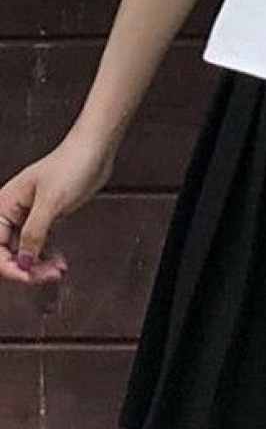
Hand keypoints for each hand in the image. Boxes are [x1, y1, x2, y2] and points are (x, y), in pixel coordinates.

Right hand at [0, 128, 116, 285]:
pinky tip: (59, 261)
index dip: (10, 266)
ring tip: (57, 270)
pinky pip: (40, 244)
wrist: (94, 152)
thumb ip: (35, 232)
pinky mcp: (48, 217)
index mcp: (4, 205)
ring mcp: (30, 216)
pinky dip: (48, 255)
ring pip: (26, 250)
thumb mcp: (51, 201)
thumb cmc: (72, 165)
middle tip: (49, 275)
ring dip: (39, 264)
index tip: (28, 276)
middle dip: (28, 268)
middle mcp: (13, 212)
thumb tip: (24, 260)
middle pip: (9, 252)